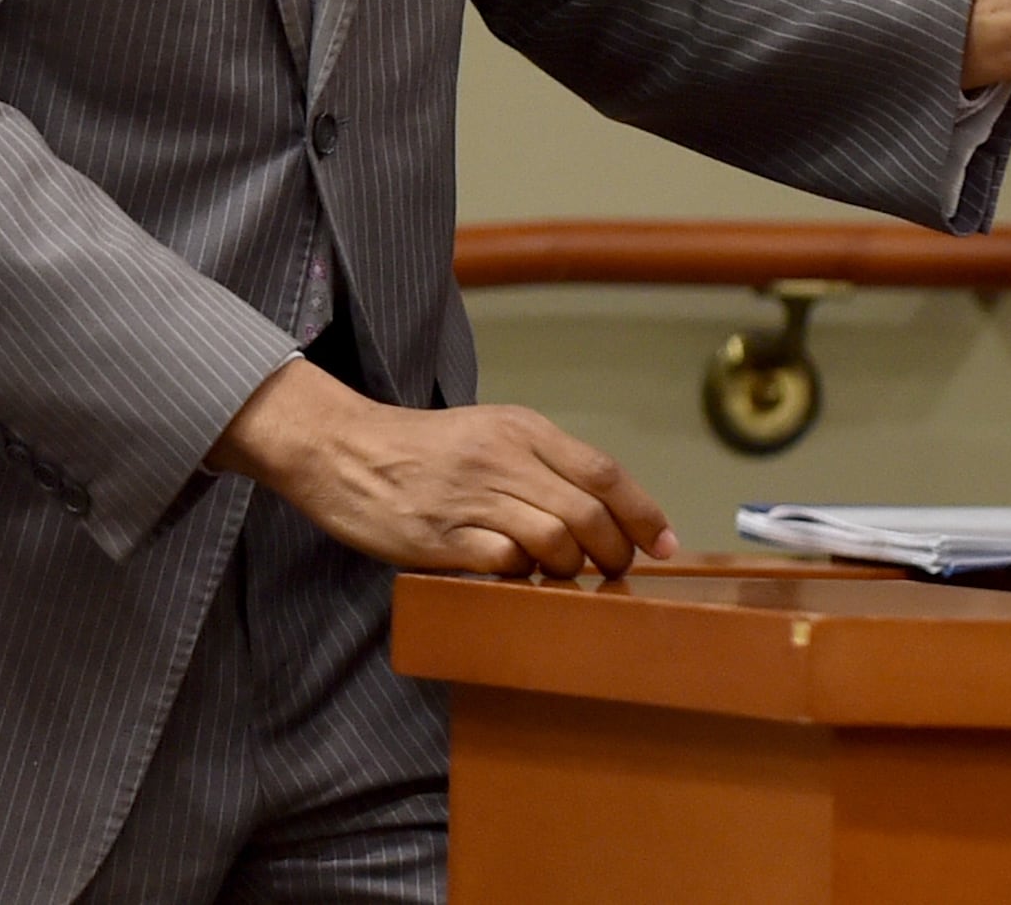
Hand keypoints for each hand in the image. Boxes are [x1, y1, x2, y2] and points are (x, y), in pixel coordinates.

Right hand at [209, 358, 679, 578]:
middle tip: (615, 571)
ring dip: (570, 569)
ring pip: (555, 541)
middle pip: (588, 513)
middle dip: (614, 552)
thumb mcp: (490, 432)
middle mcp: (504, 458)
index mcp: (522, 429)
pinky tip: (519, 581)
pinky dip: (524, 580)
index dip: (644, 513)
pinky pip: (506, 566)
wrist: (345, 450)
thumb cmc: (424, 448)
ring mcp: (473, 499)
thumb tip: (601, 511)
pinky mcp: (442, 538)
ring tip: (564, 577)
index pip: (604, 472)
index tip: (665, 545)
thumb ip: (542, 464)